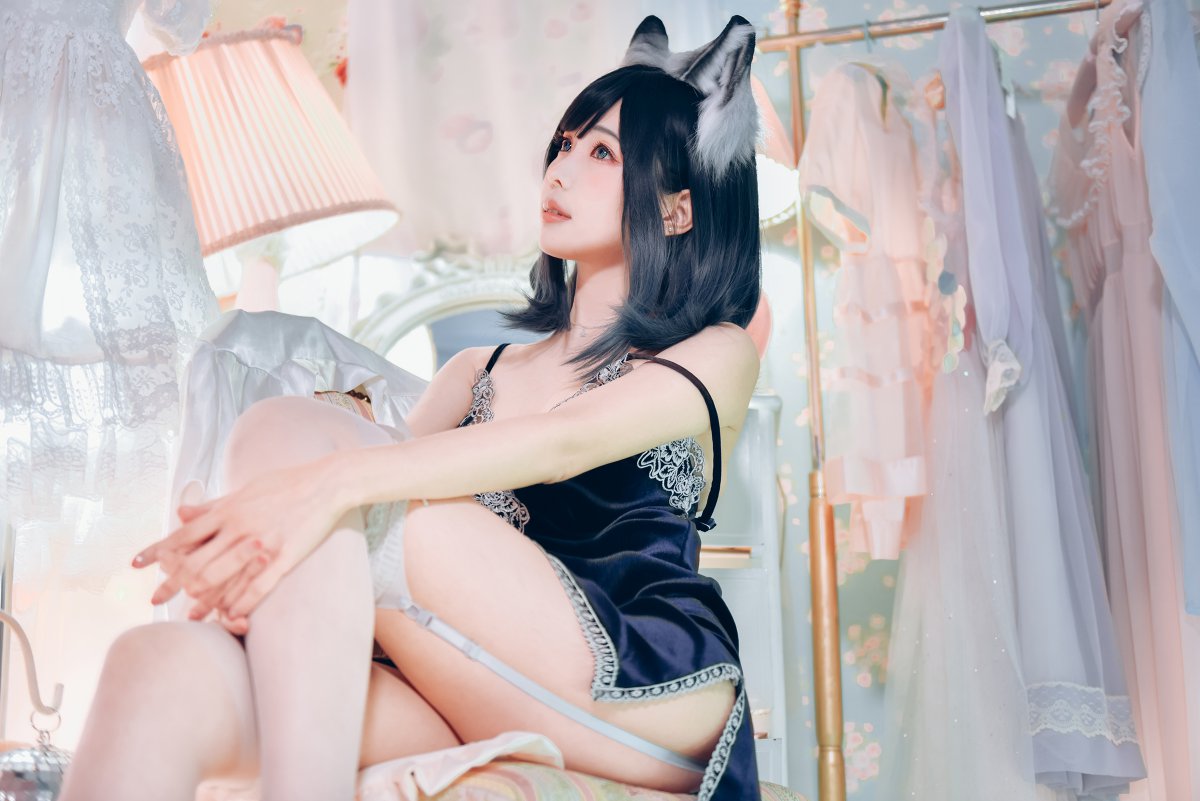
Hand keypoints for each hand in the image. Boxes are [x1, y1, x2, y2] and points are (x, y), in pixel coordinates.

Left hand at [134, 455, 348, 621]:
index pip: (182, 534)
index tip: (136, 565)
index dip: (157, 551)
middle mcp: (238, 529)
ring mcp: (261, 545)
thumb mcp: (244, 490)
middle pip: (195, 562)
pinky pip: (258, 587)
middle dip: (172, 584)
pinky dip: (241, 603)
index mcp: (228, 511)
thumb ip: (212, 505)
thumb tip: (181, 512)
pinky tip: (231, 615)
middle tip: (156, 600)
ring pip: (222, 578)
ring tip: (191, 616)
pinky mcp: (283, 558)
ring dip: (204, 600)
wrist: (326, 484)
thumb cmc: (285, 484)